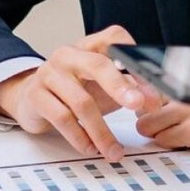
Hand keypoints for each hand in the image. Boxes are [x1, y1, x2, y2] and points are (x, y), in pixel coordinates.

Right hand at [0, 26, 161, 161]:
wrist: (32, 98)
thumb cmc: (76, 90)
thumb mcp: (104, 86)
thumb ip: (130, 88)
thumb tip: (157, 101)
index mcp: (90, 46)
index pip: (114, 39)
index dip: (134, 59)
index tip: (150, 83)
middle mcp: (69, 55)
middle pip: (97, 65)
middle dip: (121, 87)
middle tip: (139, 105)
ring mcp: (50, 73)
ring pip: (82, 102)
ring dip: (102, 131)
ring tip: (114, 151)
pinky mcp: (37, 95)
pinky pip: (62, 118)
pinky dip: (80, 137)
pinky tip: (91, 148)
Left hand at [132, 102, 189, 151]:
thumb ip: (184, 103)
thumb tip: (160, 112)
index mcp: (186, 88)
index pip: (149, 97)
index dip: (150, 113)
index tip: (157, 119)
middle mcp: (182, 97)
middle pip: (144, 115)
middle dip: (150, 128)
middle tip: (166, 133)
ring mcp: (186, 113)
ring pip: (150, 130)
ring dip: (162, 138)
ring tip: (183, 138)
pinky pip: (167, 142)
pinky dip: (175, 146)